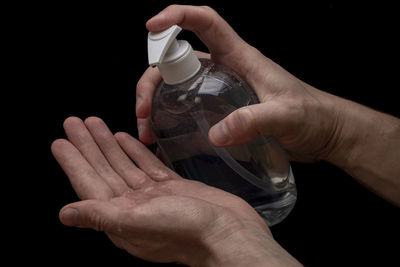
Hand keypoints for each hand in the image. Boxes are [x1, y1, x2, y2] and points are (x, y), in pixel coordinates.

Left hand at [52, 116, 300, 265]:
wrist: (229, 232)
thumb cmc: (188, 231)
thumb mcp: (140, 222)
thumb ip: (102, 216)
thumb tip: (65, 214)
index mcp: (121, 217)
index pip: (90, 185)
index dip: (74, 163)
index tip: (60, 142)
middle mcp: (134, 207)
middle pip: (104, 171)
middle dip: (88, 146)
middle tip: (74, 122)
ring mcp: (154, 196)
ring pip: (124, 165)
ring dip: (109, 145)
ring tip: (95, 124)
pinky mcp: (172, 188)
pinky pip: (147, 166)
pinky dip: (135, 152)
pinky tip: (125, 138)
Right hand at [136, 4, 345, 163]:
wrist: (323, 132)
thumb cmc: (312, 115)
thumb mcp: (285, 115)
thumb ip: (254, 121)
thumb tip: (216, 134)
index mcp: (240, 57)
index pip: (205, 22)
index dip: (177, 16)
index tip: (151, 26)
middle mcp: (226, 69)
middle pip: (178, 59)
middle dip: (152, 79)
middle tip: (143, 112)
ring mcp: (222, 90)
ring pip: (178, 84)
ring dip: (157, 102)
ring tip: (148, 130)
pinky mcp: (223, 110)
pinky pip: (189, 106)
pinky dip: (173, 118)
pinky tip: (166, 138)